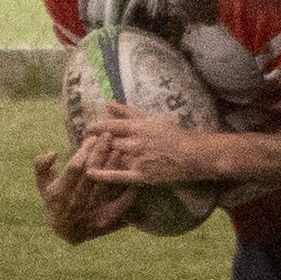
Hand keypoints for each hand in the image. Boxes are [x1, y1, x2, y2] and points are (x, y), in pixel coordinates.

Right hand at [34, 136, 135, 243]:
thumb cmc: (55, 202)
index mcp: (60, 192)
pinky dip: (127, 189)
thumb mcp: (43, 185)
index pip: (74, 168)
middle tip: (109, 136)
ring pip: (107, 185)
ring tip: (121, 149)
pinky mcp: (107, 218)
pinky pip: (120, 202)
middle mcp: (77, 202)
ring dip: (115, 166)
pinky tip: (132, 174)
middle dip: (101, 152)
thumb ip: (41, 167)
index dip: (84, 151)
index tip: (92, 137)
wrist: (67, 232)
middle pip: (93, 173)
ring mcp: (93, 210)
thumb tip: (52, 153)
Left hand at [82, 102, 216, 184]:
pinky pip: (118, 176)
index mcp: (138, 127)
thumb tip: (108, 103)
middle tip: (91, 144)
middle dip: (99, 143)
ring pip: (113, 157)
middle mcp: (135, 143)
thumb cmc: (173, 134)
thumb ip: (128, 112)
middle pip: (109, 142)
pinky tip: (90, 173)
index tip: (87, 129)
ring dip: (104, 156)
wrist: (193, 155)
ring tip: (95, 156)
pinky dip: (103, 175)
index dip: (95, 127)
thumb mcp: (151, 119)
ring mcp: (138, 160)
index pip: (109, 125)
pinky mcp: (142, 176)